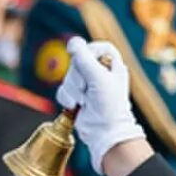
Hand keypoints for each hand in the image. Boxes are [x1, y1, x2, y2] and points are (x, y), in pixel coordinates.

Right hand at [56, 37, 144, 171]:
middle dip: (78, 77)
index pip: (99, 48)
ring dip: (73, 90)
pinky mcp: (77, 97)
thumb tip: (73, 42)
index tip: (83, 56)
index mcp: (112, 66)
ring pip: (68, 76)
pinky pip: (63, 89)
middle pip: (78, 61)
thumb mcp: (98, 78)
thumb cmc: (109, 106)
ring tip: (83, 101)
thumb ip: (84, 58)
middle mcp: (100, 74)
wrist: (104, 133)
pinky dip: (67, 98)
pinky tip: (76, 106)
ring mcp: (88, 86)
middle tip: (86, 89)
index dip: (90, 50)